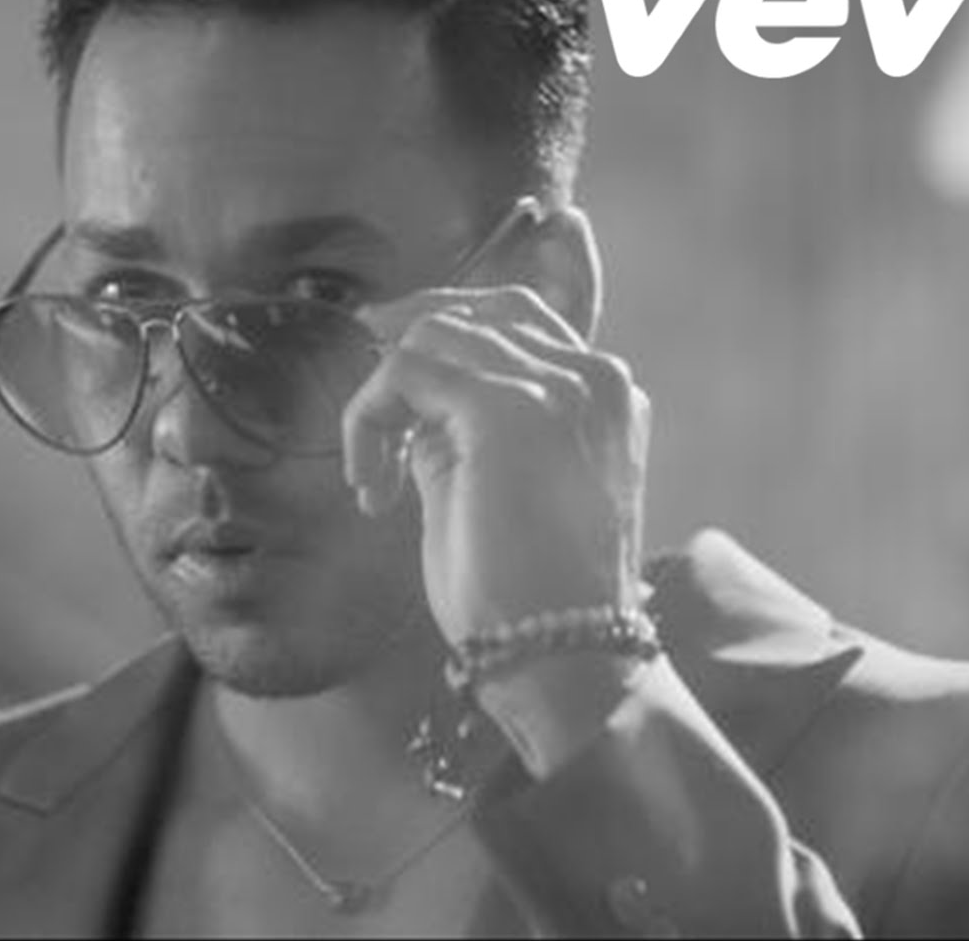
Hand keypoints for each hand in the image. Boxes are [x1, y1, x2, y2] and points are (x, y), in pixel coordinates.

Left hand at [345, 284, 649, 646]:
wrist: (562, 655)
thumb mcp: (499, 487)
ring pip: (431, 337)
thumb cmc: (528, 595)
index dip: (438, 334)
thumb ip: (469, 430)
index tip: (385, 375)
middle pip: (472, 313)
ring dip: (381, 402)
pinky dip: (369, 420)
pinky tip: (373, 490)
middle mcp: (593, 376)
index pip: (514, 319)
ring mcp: (556, 384)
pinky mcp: (506, 407)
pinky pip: (404, 372)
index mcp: (606, 396)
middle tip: (362, 413)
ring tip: (374, 480)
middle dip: (401, 350)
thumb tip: (410, 407)